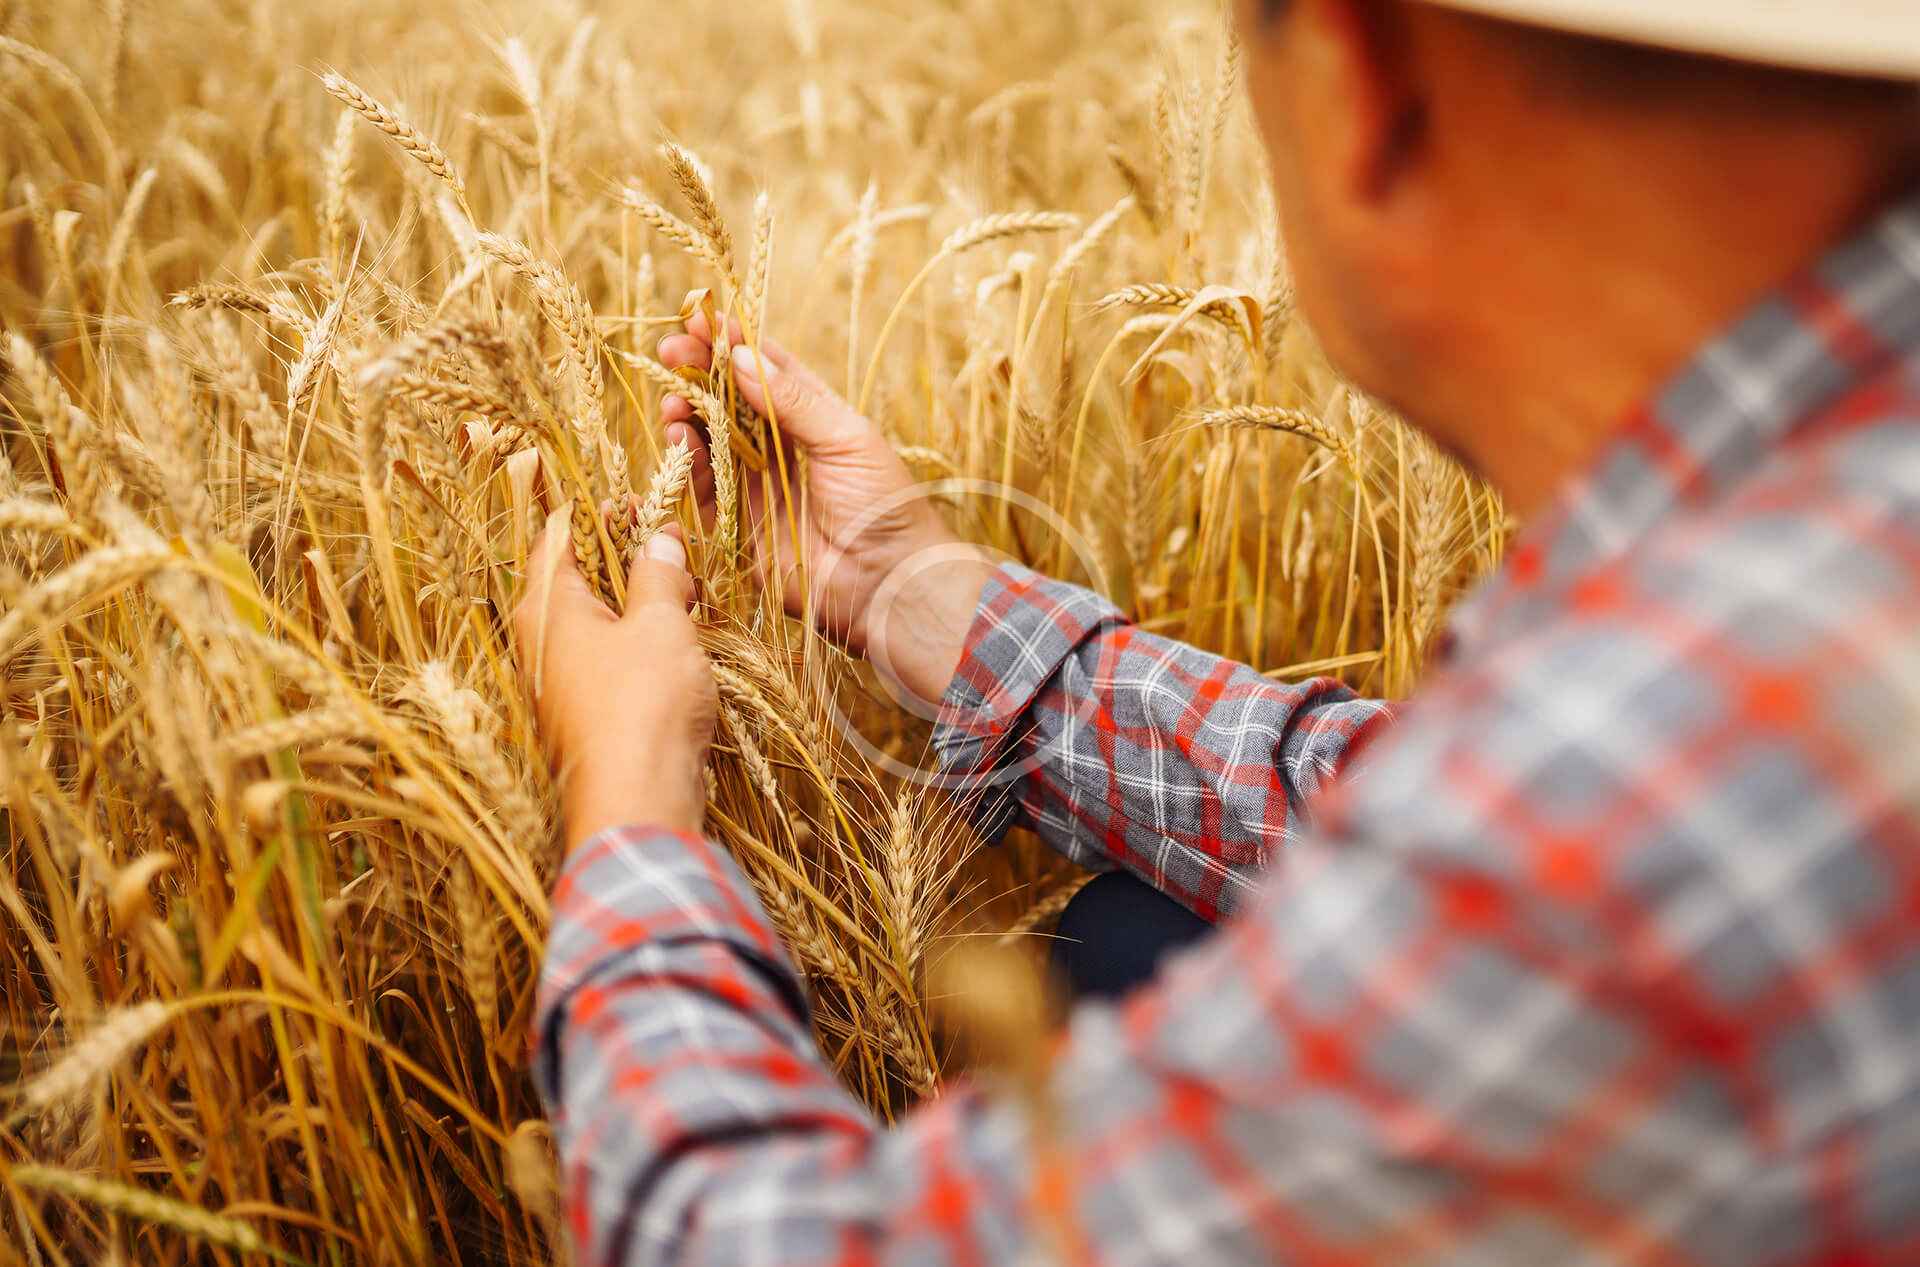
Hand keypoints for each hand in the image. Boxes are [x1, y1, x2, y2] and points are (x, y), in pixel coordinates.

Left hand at [513, 510, 715, 851]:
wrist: (638, 802)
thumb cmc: (642, 702)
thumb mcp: (659, 622)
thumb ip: (658, 573)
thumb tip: (659, 538)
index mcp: (544, 608)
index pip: (555, 538)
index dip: (594, 514)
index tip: (634, 504)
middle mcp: (541, 643)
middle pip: (577, 580)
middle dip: (626, 559)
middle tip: (672, 548)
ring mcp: (561, 684)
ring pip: (598, 623)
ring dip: (640, 604)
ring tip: (687, 595)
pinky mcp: (588, 717)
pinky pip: (610, 662)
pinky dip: (641, 644)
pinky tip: (679, 645)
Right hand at [657, 314, 993, 709]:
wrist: (889, 585)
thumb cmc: (885, 506)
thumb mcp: (847, 440)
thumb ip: (793, 400)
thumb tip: (742, 356)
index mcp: (817, 418)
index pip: (769, 369)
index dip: (735, 343)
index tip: (702, 320)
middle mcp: (783, 448)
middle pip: (731, 399)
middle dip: (700, 372)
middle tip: (671, 350)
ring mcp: (759, 485)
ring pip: (711, 439)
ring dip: (688, 413)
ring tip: (675, 399)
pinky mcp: (740, 525)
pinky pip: (703, 487)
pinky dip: (686, 461)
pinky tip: (679, 438)